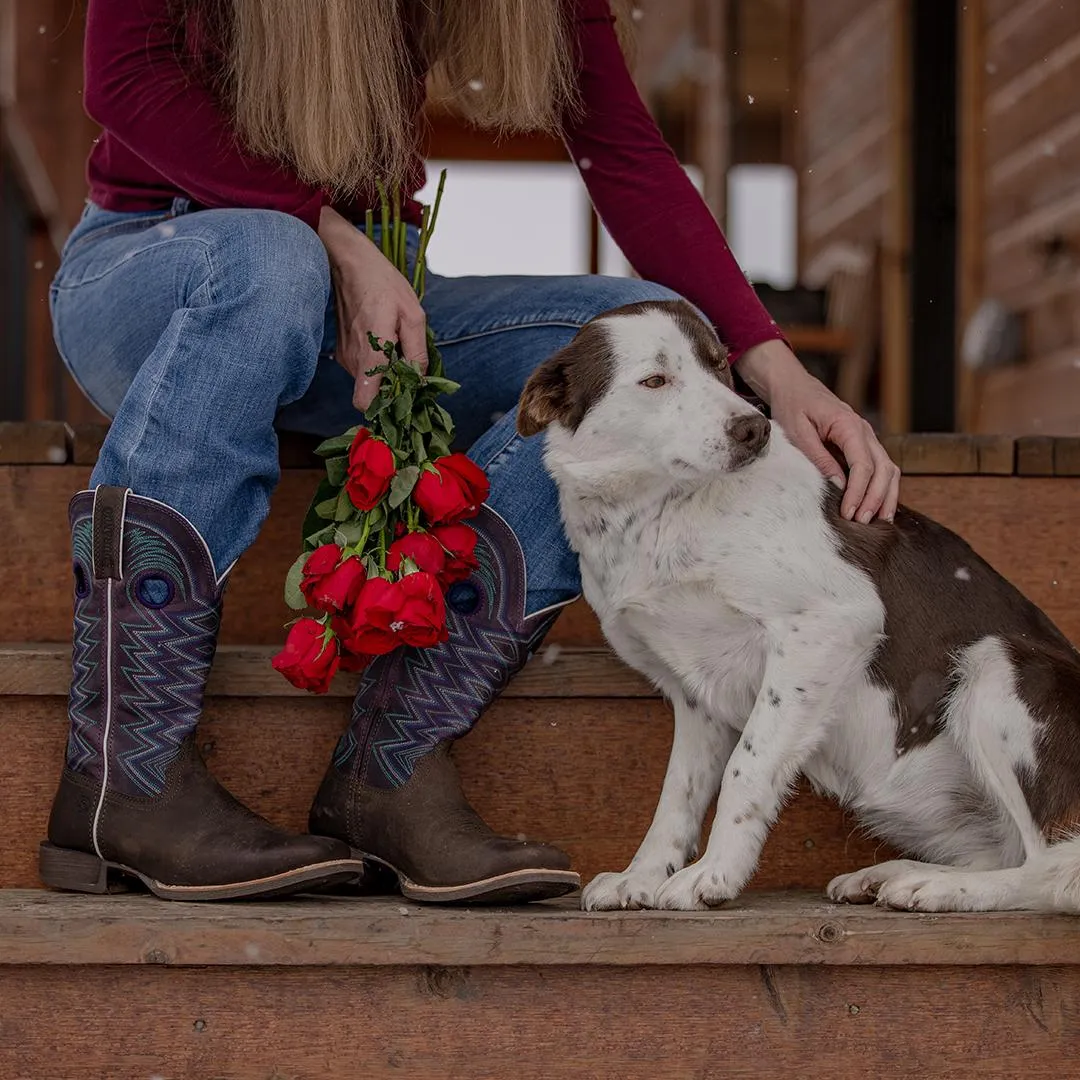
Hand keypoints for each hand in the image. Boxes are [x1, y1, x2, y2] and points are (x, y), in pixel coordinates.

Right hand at [317, 206, 427, 410]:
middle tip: (409, 363)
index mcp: (371, 353)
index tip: (404, 397)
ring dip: (386, 370)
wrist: (349, 263)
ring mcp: (345, 356)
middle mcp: (353, 360)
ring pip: (369, 380)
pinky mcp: (343, 351)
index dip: (385, 406)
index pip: (365, 401)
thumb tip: (420, 381)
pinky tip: (385, 340)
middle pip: (374, 392)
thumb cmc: (383, 285)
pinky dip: (376, 362)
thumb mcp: (413, 316)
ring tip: (396, 343)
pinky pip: (363, 368)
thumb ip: (418, 353)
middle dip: (393, 385)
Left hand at [738, 339, 899, 522]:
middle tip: (862, 522)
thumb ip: (819, 458)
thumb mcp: (798, 432)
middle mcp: (864, 431)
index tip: (848, 513)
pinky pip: (881, 467)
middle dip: (875, 498)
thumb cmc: (793, 406)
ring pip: (889, 469)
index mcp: (849, 425)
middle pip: (884, 469)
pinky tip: (878, 506)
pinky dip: (883, 487)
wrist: (794, 386)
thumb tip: (838, 485)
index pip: (863, 464)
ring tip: (879, 521)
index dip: (859, 492)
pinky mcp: (862, 444)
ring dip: (886, 495)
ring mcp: (867, 437)